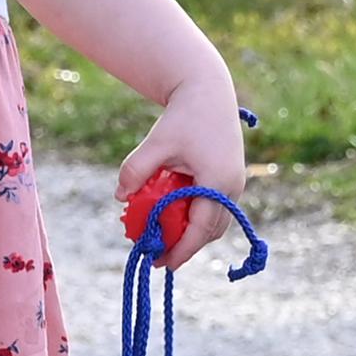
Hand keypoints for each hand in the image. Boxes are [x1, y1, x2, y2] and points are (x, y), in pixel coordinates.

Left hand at [116, 73, 245, 269]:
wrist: (209, 91)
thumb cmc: (183, 116)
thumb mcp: (156, 143)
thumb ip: (136, 170)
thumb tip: (120, 197)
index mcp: (217, 182)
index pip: (201, 229)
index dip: (182, 250)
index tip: (163, 264)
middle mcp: (232, 187)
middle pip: (211, 231)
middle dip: (187, 247)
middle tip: (159, 257)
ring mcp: (235, 184)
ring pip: (217, 222)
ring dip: (194, 234)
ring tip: (166, 240)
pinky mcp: (232, 178)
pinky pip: (217, 209)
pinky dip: (199, 218)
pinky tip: (176, 217)